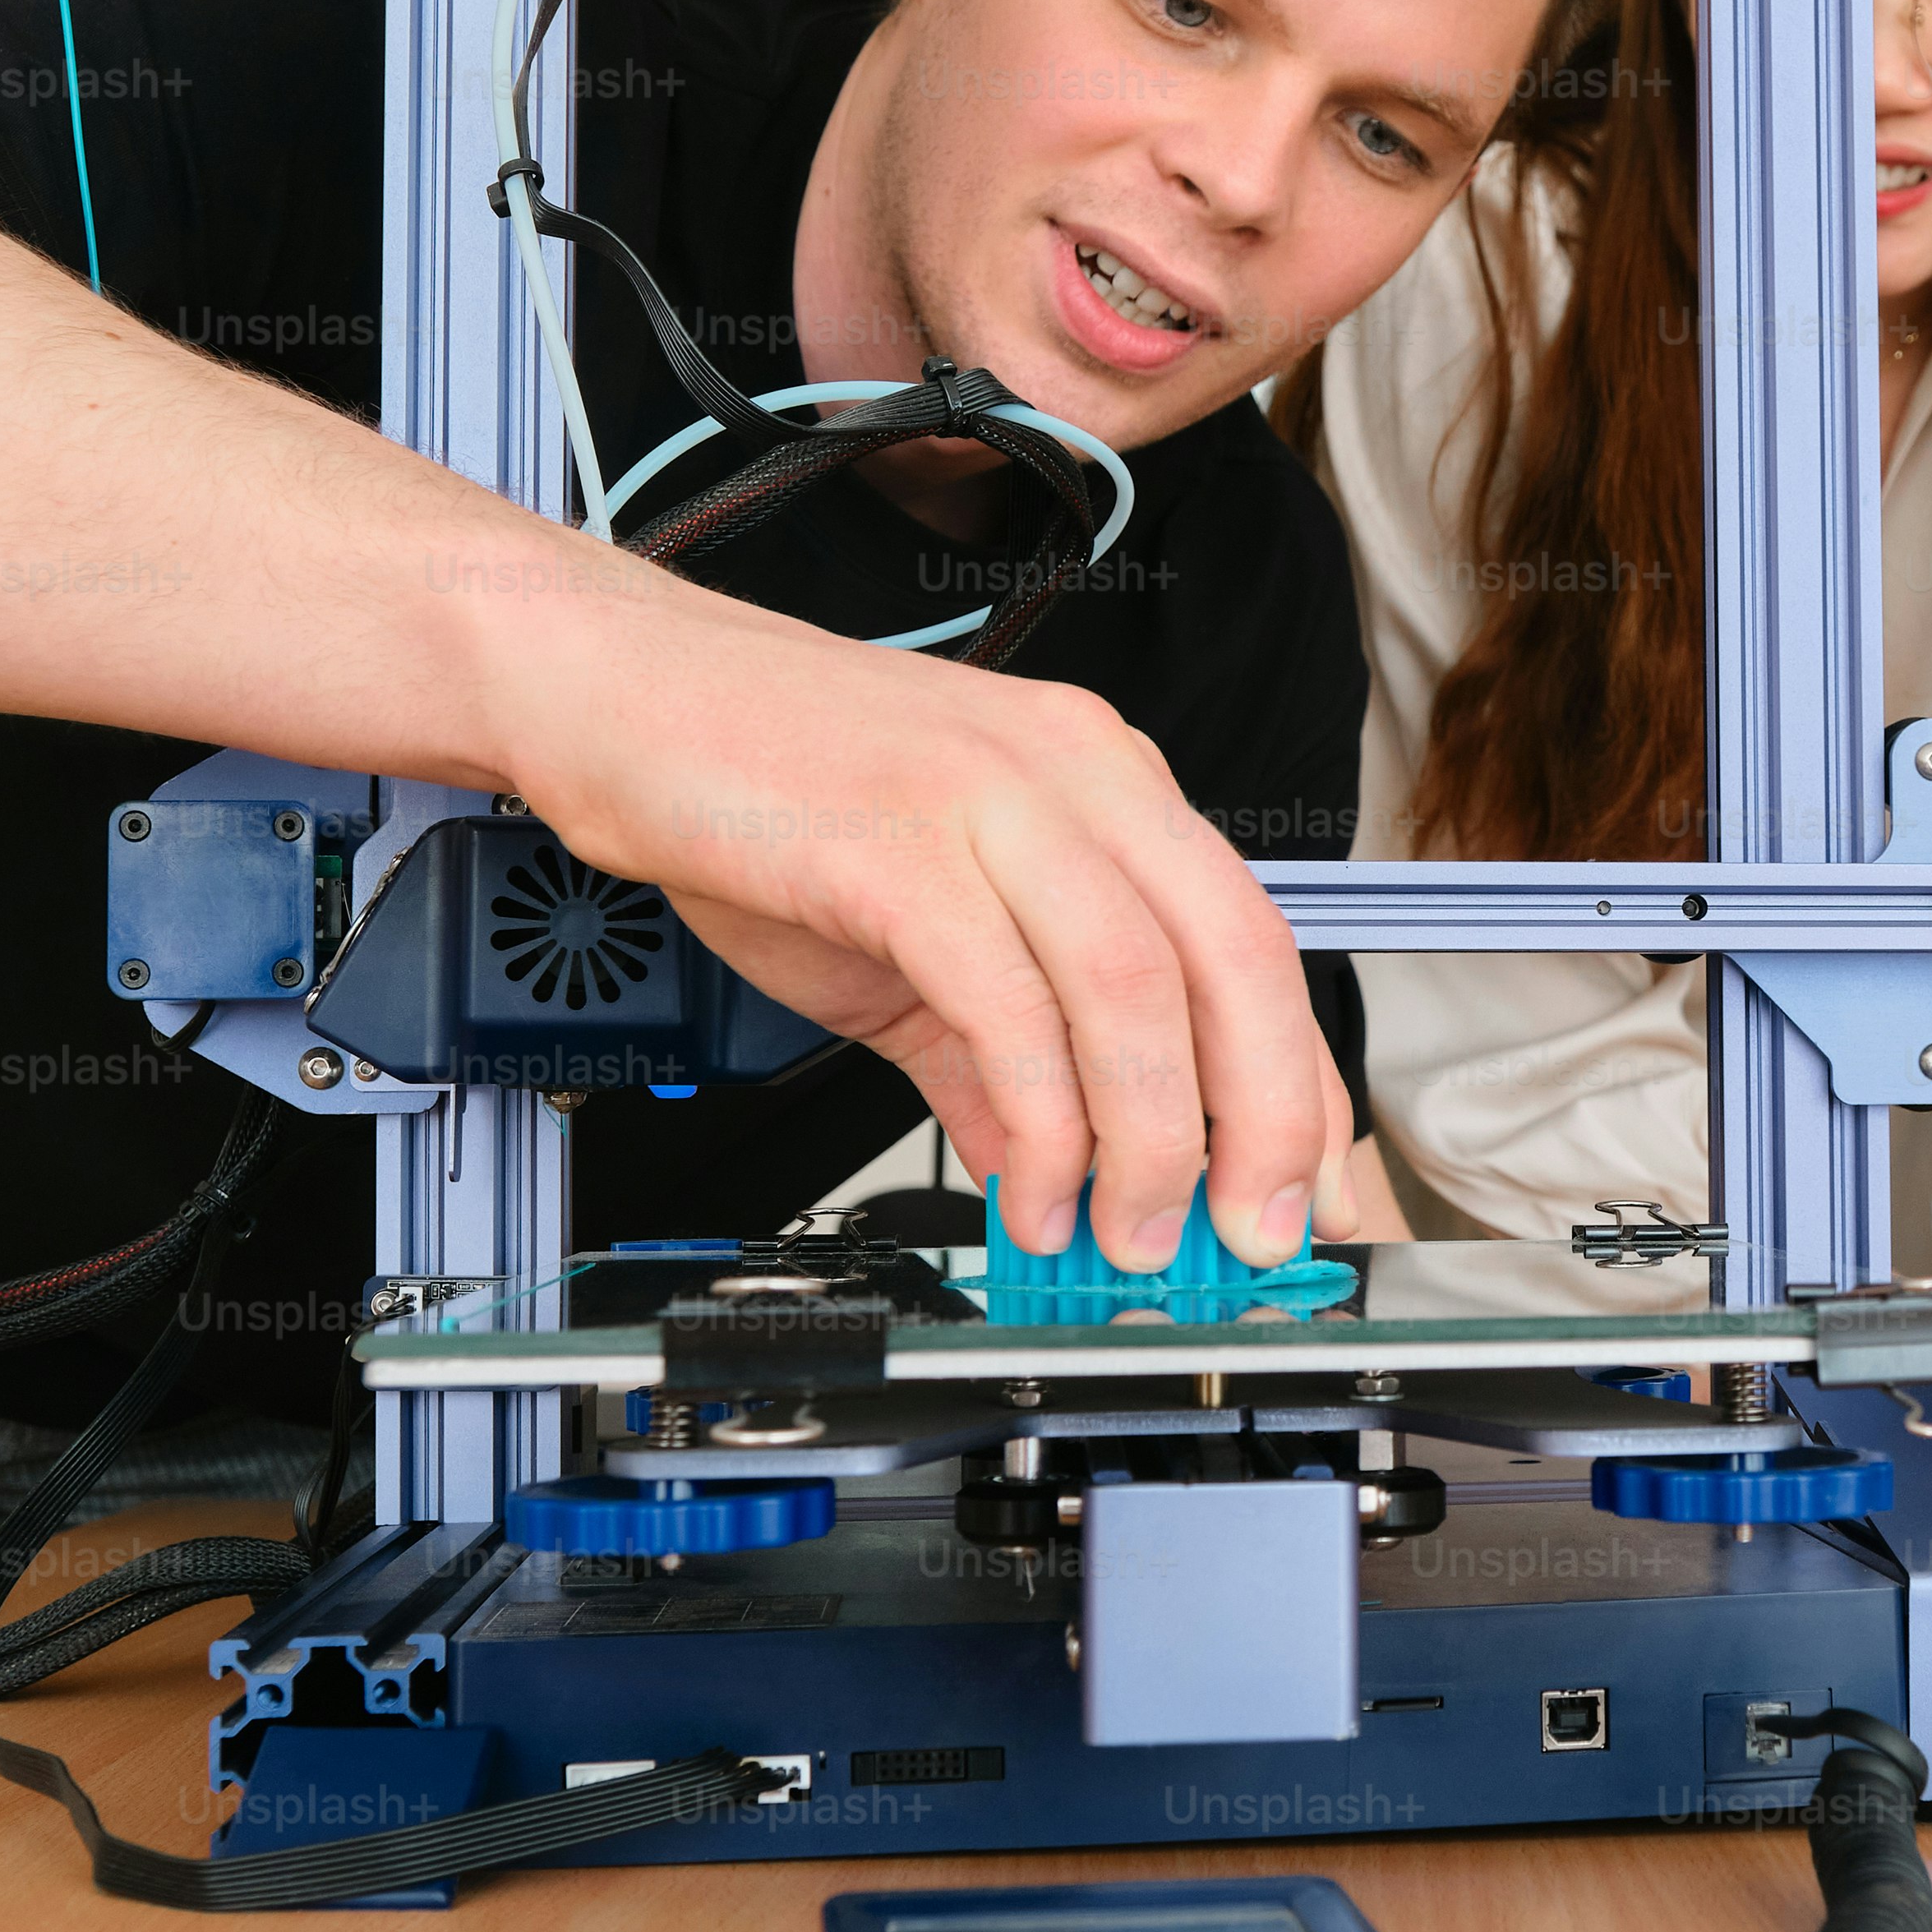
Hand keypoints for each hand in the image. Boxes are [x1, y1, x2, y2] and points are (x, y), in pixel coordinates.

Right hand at [509, 602, 1343, 1276]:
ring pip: (1134, 988)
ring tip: (1132, 1238)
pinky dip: (1039, 1119)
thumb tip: (1062, 1171)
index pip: (1250, 942)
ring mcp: (988, 800)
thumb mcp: (918, 932)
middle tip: (1254, 1237)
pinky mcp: (894, 845)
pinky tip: (1032, 1191)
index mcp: (1102, 783)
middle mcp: (1072, 773)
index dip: (1301, 1081)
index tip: (1312, 1192)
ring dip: (1151, 1141)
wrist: (618, 694)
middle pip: (1231, 960)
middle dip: (1266, 1121)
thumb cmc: (764, 791)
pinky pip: (1007, 1002)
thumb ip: (997, 1056)